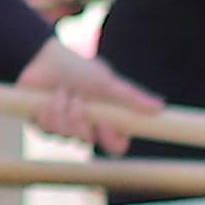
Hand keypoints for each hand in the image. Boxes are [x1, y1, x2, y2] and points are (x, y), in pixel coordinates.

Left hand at [19, 40, 142, 155]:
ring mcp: (66, 129)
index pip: (116, 147)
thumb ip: (131, 97)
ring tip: (62, 90)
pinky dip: (48, 111)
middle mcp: (88, 127)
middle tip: (77, 94)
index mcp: (106, 119)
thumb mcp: (107, 82)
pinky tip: (47, 98)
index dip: (110, 137)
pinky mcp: (45, 127)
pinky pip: (48, 130)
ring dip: (62, 109)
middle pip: (87, 141)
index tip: (104, 121)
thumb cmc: (79, 68)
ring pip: (66, 135)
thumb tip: (161, 107)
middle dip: (80, 114)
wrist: (43, 57)